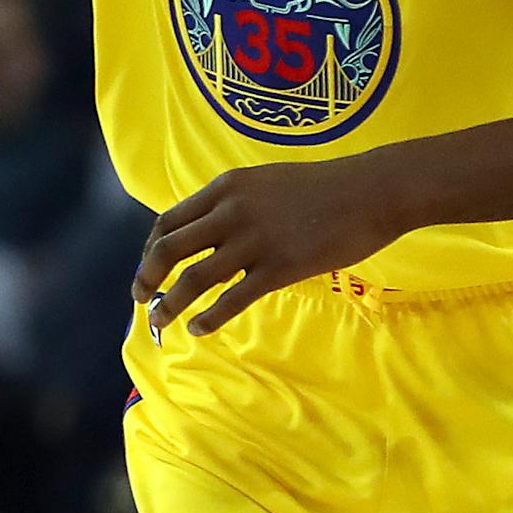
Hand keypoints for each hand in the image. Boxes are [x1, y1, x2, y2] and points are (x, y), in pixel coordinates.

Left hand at [133, 156, 405, 338]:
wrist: (371, 192)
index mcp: (225, 188)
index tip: (149, 269)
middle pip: (169, 248)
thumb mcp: (264, 183)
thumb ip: (233, 204)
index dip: (150, 249)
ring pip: (194, 278)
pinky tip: (199, 329)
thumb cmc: (323, 188)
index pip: (169, 220)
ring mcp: (254, 241)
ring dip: (170, 303)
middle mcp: (231, 211)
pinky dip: (209, 318)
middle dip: (147, 277)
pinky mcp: (279, 268)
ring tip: (160, 322)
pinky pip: (232, 299)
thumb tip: (206, 233)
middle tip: (140, 299)